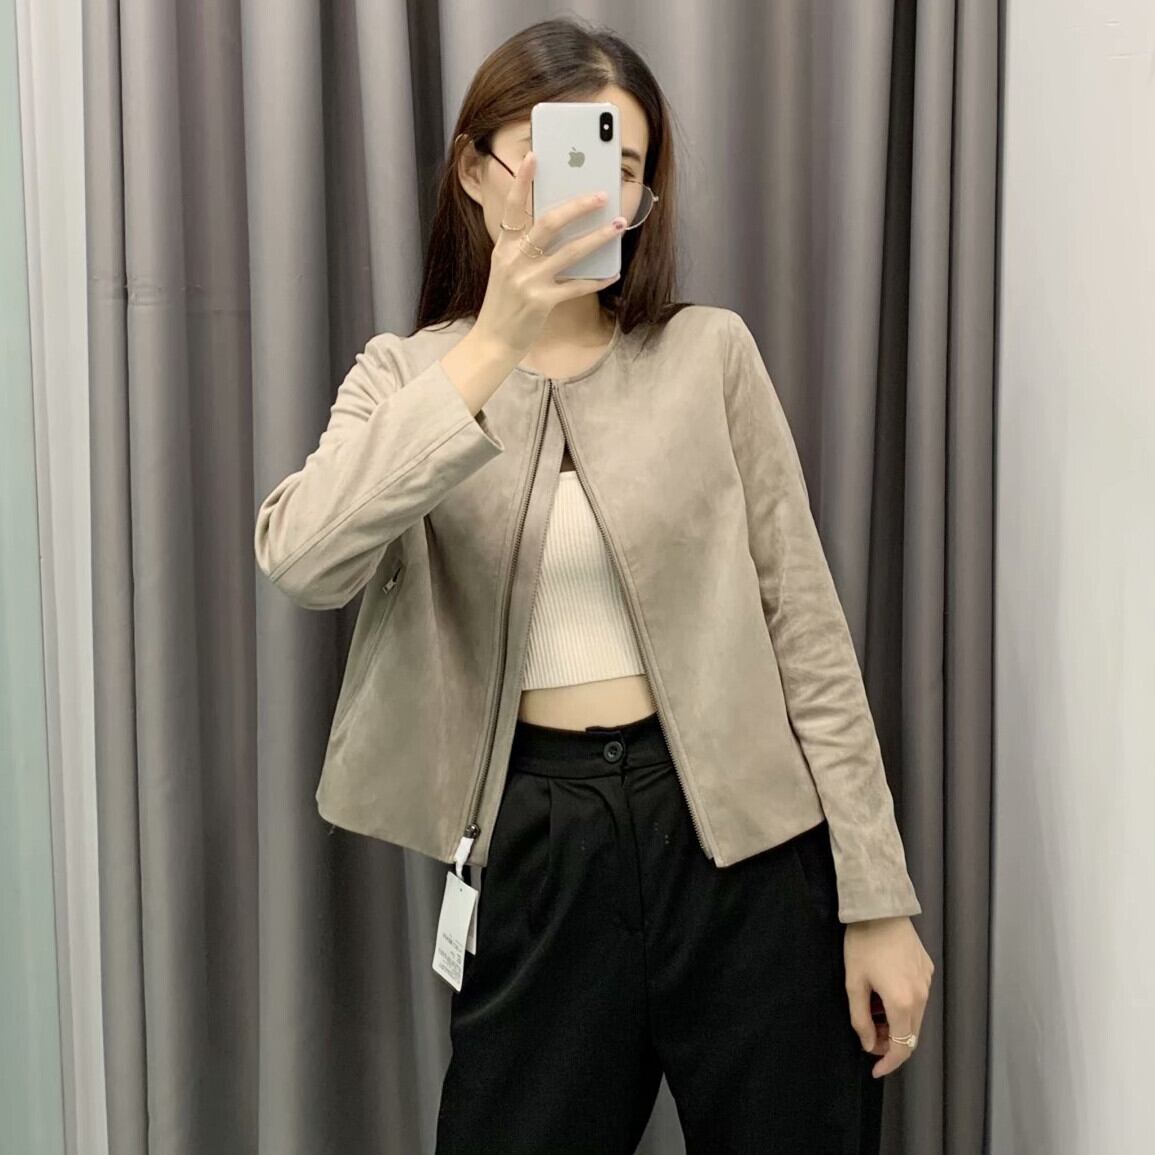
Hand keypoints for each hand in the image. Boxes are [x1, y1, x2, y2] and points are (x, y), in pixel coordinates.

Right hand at [474, 149, 626, 356]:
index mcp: (503, 248)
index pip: (512, 207)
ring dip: (598, 237)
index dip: (522, 180)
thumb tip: (560, 225)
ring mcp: (528, 281)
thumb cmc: (503, 304)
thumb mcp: (506, 269)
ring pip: (570, 252)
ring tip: (618, 225)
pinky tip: (613, 272)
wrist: (492, 342)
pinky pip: (577, 286)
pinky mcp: (542, 302)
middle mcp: (514, 260)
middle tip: (601, 195)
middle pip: (548, 223)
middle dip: (578, 206)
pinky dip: (597, 279)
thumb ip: (526, 248)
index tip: (534, 156)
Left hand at [843, 915, 933, 1078]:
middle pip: (911, 1035)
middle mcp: (921, 995)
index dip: (889, 1063)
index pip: (902, 1048)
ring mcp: (927, 982)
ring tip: (874, 1013)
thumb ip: (861, 1019)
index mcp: (902, 1002)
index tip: (875, 1069)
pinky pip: (919, 997)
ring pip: (916, 1017)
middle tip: (868, 1037)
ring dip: (897, 1024)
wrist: (880, 909)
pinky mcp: (927, 969)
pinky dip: (905, 1006)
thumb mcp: (854, 983)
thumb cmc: (863, 943)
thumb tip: (868, 1043)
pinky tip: (885, 994)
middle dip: (890, 1044)